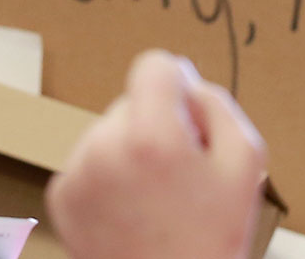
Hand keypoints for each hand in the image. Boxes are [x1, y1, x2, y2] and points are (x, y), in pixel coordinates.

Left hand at [45, 50, 267, 258]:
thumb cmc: (211, 238)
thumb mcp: (245, 165)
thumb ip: (217, 107)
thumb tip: (185, 81)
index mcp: (151, 136)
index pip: (153, 66)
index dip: (177, 85)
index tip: (187, 111)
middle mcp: (104, 148)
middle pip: (130, 104)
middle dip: (156, 126)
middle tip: (180, 177)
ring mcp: (76, 173)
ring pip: (107, 134)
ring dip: (129, 153)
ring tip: (154, 200)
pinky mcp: (60, 196)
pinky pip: (87, 163)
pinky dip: (107, 178)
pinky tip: (130, 212)